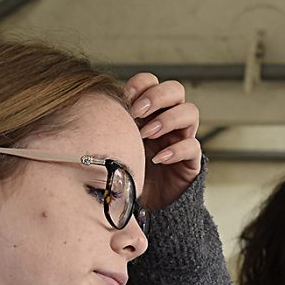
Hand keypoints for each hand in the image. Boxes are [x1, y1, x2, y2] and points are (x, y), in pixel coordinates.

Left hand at [122, 73, 201, 209]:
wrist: (140, 202)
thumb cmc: (126, 167)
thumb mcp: (116, 142)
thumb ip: (112, 124)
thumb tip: (91, 106)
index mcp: (150, 110)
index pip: (153, 81)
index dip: (142, 83)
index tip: (126, 97)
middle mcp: (169, 120)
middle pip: (176, 89)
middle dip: (157, 96)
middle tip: (138, 112)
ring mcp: (182, 138)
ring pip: (190, 112)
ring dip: (167, 119)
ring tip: (146, 135)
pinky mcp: (191, 160)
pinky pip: (193, 146)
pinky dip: (175, 150)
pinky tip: (158, 159)